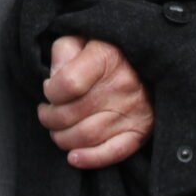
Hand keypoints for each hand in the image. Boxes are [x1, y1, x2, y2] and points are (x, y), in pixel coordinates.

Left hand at [36, 35, 152, 168]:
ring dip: (63, 138)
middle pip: (71, 114)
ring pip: (86, 136)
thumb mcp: (84, 37)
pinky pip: (114, 152)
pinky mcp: (141, 130)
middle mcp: (122, 85)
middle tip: (46, 114)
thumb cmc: (108, 50)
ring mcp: (133, 110)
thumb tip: (53, 79)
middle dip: (50, 118)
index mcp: (106, 57)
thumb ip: (64, 51)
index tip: (49, 90)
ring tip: (58, 130)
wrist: (148, 59)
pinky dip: (90, 159)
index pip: (67, 84)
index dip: (50, 92)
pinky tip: (74, 157)